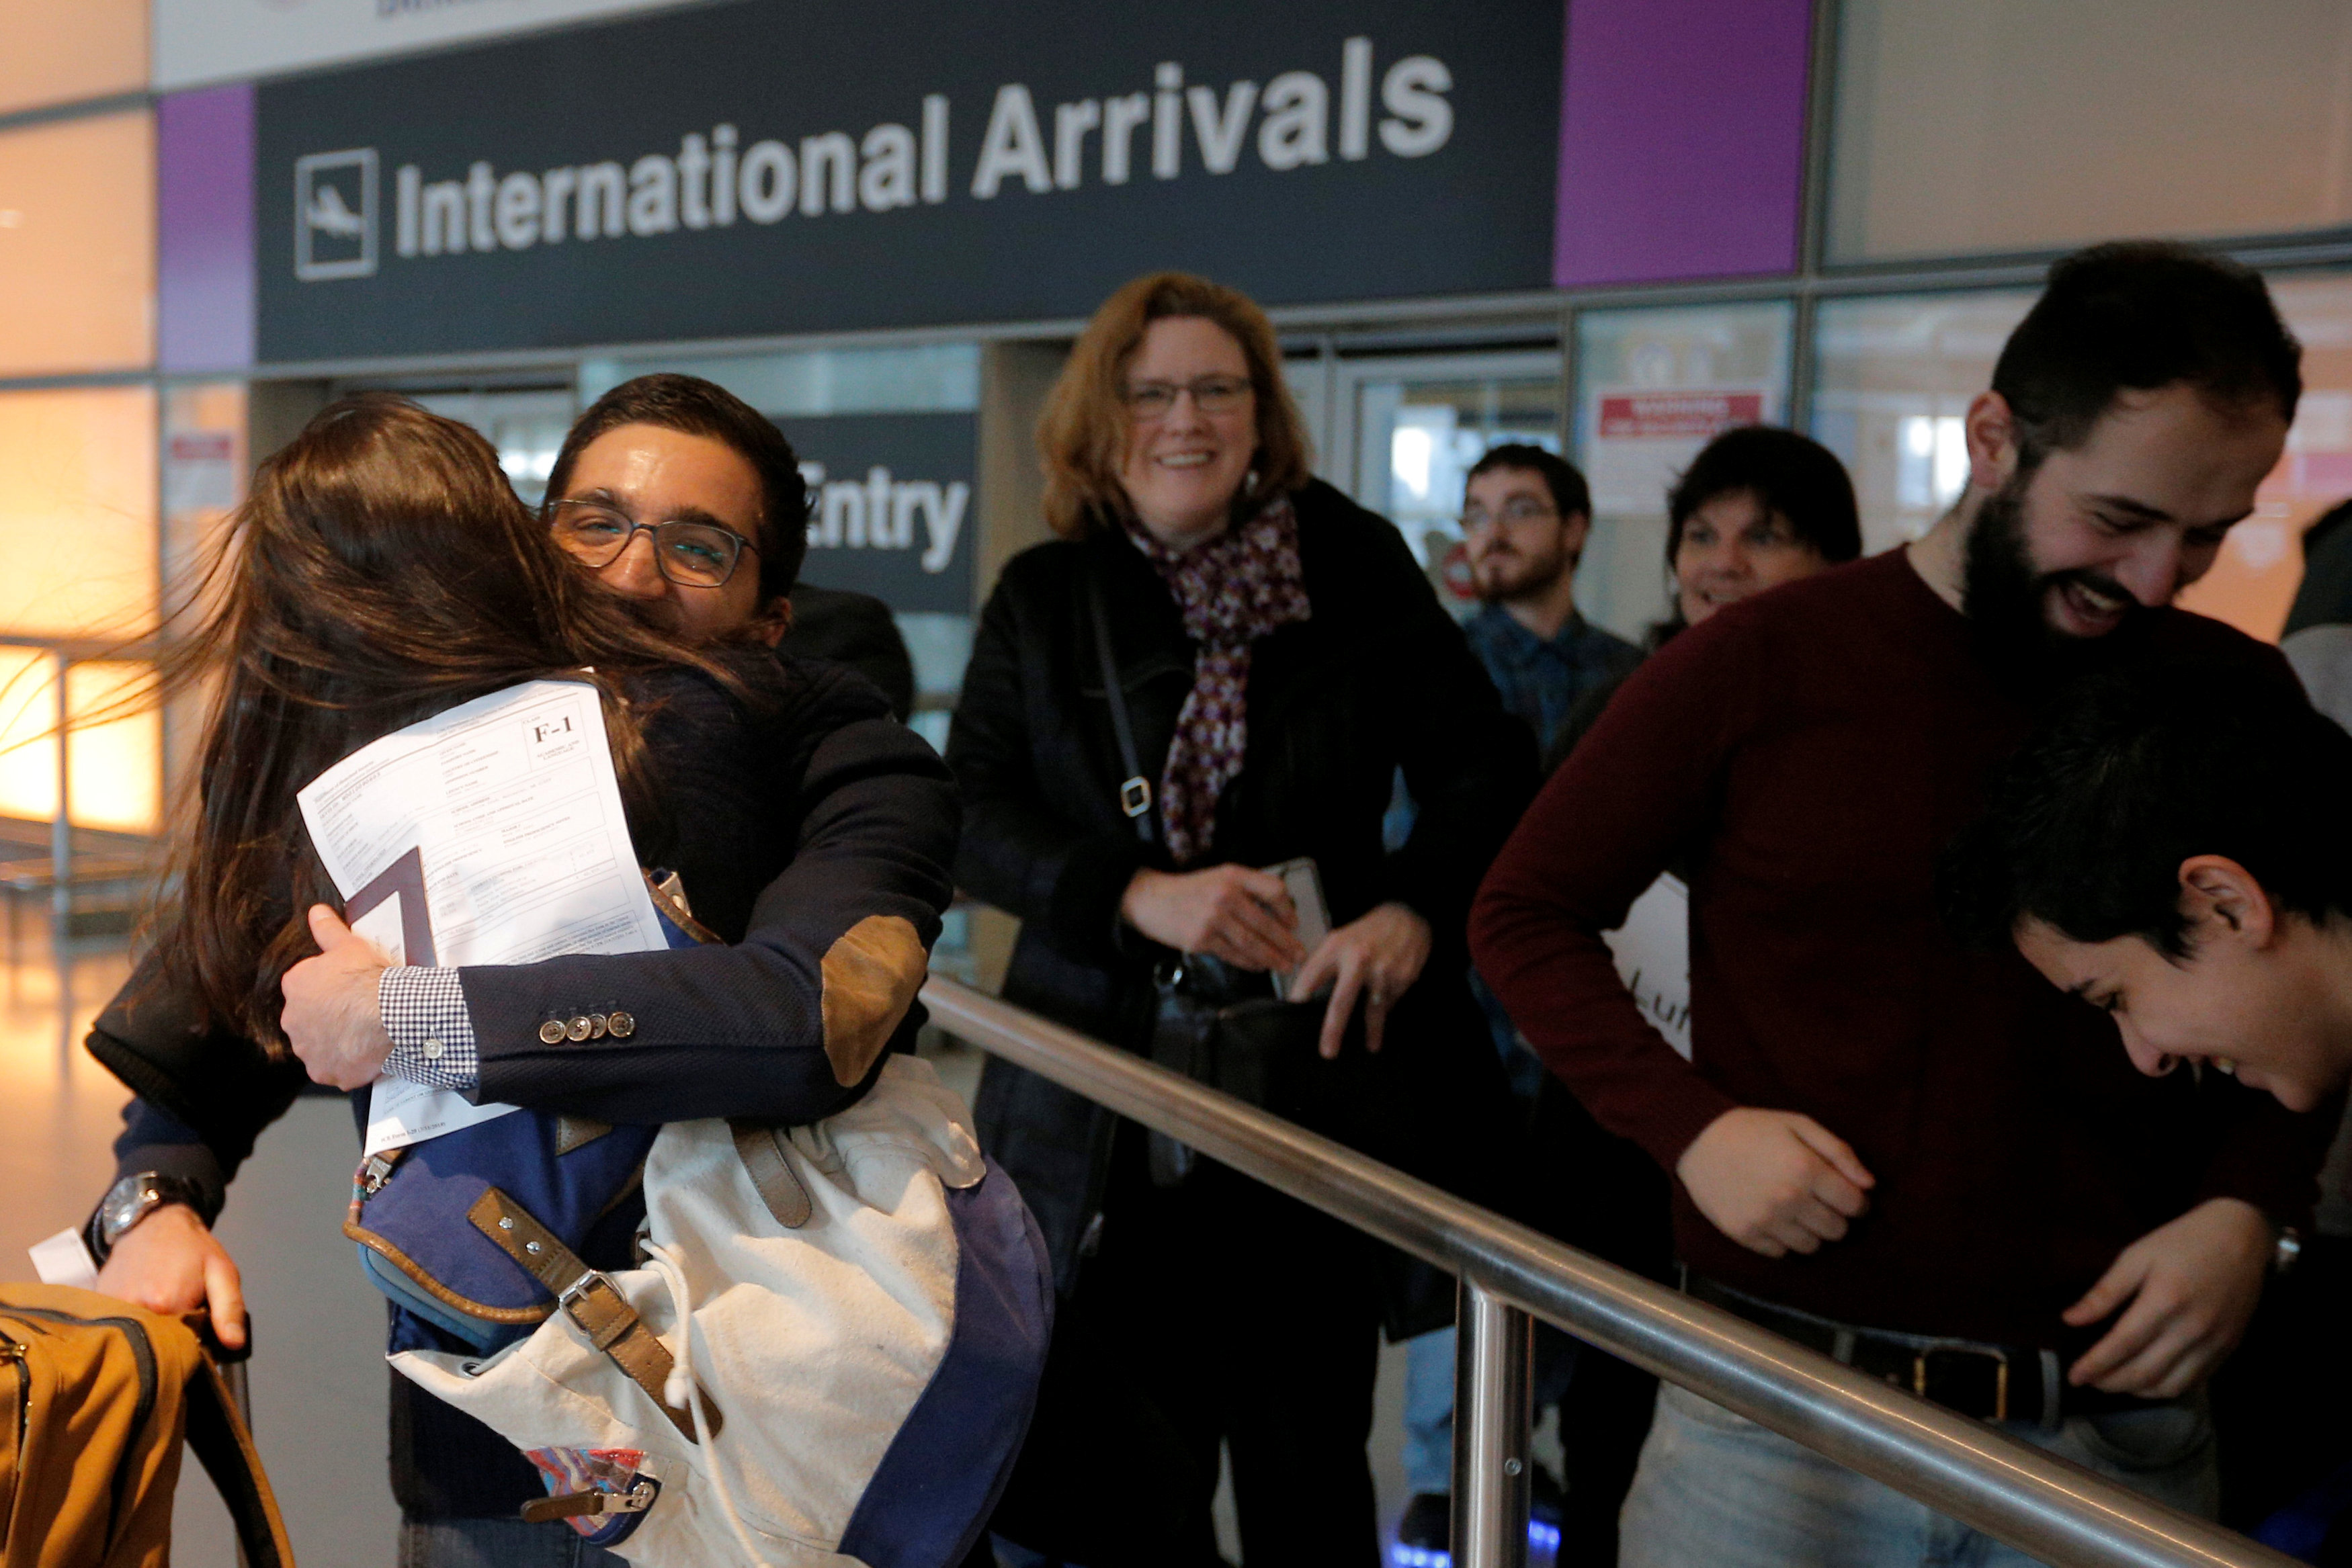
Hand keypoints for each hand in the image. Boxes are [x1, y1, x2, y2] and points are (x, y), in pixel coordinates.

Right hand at [93, 1204, 245, 1350]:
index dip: (191, 1343)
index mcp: (166, 1304)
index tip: (197, 1331)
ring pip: (132, 1337)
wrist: (155, 1222)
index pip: (180, 1347)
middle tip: (179, 1316)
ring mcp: (109, 1306)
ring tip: (159, 1310)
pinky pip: (113, 1326)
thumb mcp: (223, 1272)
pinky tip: (140, 1308)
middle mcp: (133, 1309)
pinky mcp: (97, 1302)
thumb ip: (230, 1309)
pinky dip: (127, 1325)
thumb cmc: (192, 1247)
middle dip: (168, 1340)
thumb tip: (234, 1344)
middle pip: (153, 1344)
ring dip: (146, 1333)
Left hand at [279, 904, 395, 1089]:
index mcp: (296, 986)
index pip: (306, 986)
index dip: (329, 988)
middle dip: (328, 1018)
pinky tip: (364, 1056)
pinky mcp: (325, 1072)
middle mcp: (292, 1019)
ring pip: (319, 1046)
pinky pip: (333, 1070)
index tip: (349, 989)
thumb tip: (315, 910)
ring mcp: (307, 1049)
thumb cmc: (367, 978)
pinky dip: (345, 1066)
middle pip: (309, 1019)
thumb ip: (327, 930)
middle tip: (357, 1013)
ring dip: (336, 1043)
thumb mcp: (349, 945)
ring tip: (363, 1036)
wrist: (387, 1015)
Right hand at [1120, 865, 1307, 974]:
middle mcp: (1224, 895)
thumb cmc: (1191, 890)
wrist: (1151, 899)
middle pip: (1266, 924)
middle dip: (1287, 943)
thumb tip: (1282, 916)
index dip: (1288, 910)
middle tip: (1300, 956)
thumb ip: (1248, 889)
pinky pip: (1233, 955)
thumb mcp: (1220, 877)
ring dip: (1272, 958)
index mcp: (1233, 875)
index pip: (1274, 891)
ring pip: (1252, 944)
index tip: (1294, 924)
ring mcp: (1212, 919)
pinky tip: (1260, 966)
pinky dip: (1250, 963)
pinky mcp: (1200, 940)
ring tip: (1285, 966)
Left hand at [1289, 902, 1432, 1058]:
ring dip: (1372, 1032)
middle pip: (1342, 1000)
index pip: (1311, 976)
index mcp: (1336, 947)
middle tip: (1327, 1052)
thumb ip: (1323, 964)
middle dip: (1333, 1029)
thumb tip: (1304, 998)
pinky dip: (1384, 1009)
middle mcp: (1359, 959)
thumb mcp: (1339, 939)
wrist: (1406, 917)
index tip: (1290, 1015)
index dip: (1299, 997)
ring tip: (1371, 1047)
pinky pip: (1389, 1003)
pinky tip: (1384, 1013)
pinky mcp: (1402, 979)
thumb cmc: (1366, 933)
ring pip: (1373, 1011)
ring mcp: (1383, 971)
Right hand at [1676, 1108, 1875, 1257]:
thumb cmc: (1754, 1128)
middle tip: (1816, 1201)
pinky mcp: (1745, 1234)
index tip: (1843, 1193)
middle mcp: (1789, 1200)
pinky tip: (1773, 1218)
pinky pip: (1780, 1253)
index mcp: (1807, 1170)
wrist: (1697, 1139)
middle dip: (1834, 1216)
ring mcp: (1765, 1221)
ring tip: (1795, 1211)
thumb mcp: (1799, 1125)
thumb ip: (1839, 1152)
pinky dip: (1782, 1239)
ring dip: (1810, 1231)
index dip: (1855, 1200)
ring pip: (1811, 1246)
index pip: (1854, 1205)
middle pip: (1836, 1231)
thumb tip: (1869, 1185)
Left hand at [2063, 1197, 2269, 1396]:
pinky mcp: (2228, 1348)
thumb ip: (2105, 1292)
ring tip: (2114, 1382)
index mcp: (2164, 1301)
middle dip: (2111, 1383)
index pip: (2122, 1345)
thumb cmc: (2181, 1241)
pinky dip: (2166, 1388)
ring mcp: (2214, 1343)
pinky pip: (2194, 1381)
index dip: (2094, 1365)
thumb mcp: (2136, 1256)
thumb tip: (2071, 1320)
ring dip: (2137, 1391)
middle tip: (2089, 1380)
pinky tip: (2148, 1380)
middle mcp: (2191, 1329)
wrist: (2241, 1237)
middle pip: (2145, 1373)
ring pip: (2170, 1385)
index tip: (2073, 1377)